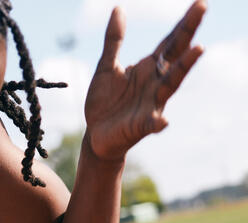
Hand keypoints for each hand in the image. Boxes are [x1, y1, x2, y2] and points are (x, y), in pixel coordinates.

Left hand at [84, 0, 206, 160]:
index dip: (183, 24)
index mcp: (148, 68)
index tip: (199, 4)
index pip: (170, 42)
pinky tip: (162, 120)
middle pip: (175, 55)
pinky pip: (151, 124)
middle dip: (188, 34)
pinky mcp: (141, 126)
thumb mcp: (106, 67)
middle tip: (202, 10)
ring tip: (197, 50)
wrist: (96, 134)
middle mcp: (156, 83)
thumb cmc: (105, 101)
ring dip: (183, 68)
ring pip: (170, 84)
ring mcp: (151, 103)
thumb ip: (114, 41)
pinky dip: (158, 122)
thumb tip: (118, 9)